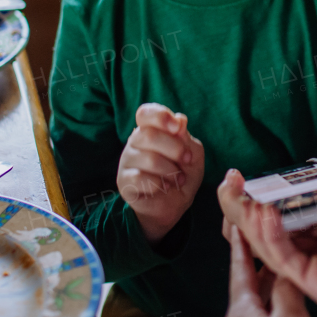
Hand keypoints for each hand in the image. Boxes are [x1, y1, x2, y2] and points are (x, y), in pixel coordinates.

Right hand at [118, 103, 204, 243]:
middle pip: (148, 135)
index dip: (160, 116)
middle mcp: (135, 141)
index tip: (177, 127)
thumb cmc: (183, 173)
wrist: (175, 203)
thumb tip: (180, 119)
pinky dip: (159, 184)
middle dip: (175, 149)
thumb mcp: (192, 154)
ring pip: (148, 159)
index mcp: (150, 129)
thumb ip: (185, 138)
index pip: (145, 113)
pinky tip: (164, 187)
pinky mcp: (124, 181)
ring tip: (178, 179)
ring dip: (170, 171)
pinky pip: (140, 178)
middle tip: (187, 160)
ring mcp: (127, 161)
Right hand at [220, 155, 316, 316]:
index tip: (272, 170)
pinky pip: (286, 260)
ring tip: (237, 193)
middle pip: (279, 226)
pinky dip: (271, 237)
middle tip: (233, 180)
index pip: (304, 208)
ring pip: (273, 243)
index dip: (284, 190)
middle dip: (252, 203)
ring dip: (252, 218)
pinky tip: (265, 213)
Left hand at [224, 226, 316, 316]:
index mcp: (241, 312)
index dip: (241, 241)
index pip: (239, 266)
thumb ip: (285, 288)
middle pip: (246, 284)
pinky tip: (288, 306)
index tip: (238, 218)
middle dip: (256, 260)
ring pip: (257, 304)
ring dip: (267, 283)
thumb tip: (281, 265)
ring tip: (281, 264)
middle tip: (263, 234)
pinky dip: (274, 305)